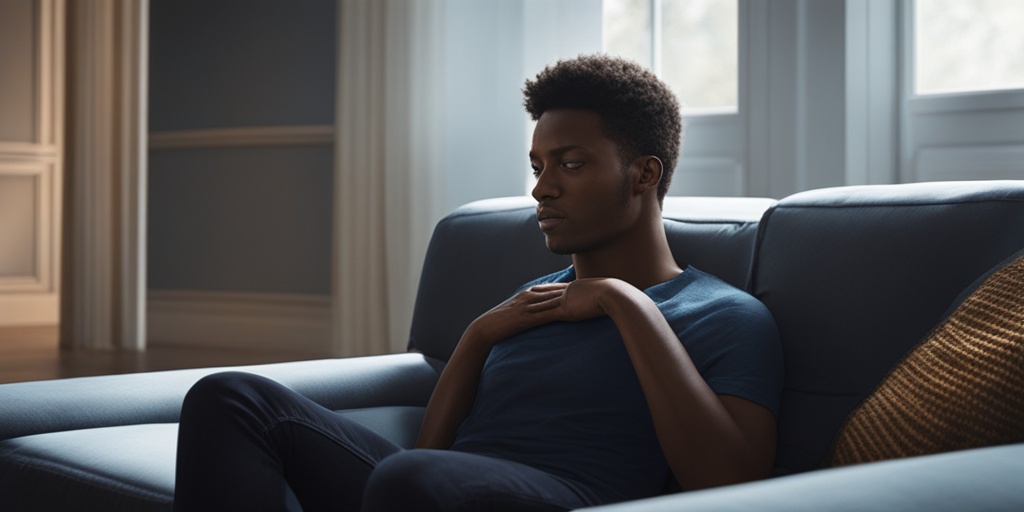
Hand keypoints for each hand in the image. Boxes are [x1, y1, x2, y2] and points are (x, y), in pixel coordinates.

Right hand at [464, 278, 622, 345]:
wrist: (486, 328)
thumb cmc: (503, 323)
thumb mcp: (520, 314)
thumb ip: (535, 312)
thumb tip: (549, 314)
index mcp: (531, 293)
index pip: (556, 287)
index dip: (573, 285)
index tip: (589, 282)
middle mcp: (531, 295)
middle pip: (559, 288)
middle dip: (578, 287)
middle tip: (596, 283)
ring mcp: (529, 305)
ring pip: (555, 298)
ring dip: (572, 297)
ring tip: (591, 295)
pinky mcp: (527, 316)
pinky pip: (546, 312)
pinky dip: (559, 311)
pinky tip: (572, 311)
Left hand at [526, 278, 617, 322]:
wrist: (615, 295)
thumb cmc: (616, 296)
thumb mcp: (606, 294)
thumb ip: (601, 297)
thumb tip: (605, 299)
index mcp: (575, 287)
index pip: (556, 288)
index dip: (544, 288)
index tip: (535, 288)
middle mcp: (567, 291)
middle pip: (544, 293)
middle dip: (531, 295)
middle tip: (519, 294)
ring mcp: (564, 300)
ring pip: (542, 304)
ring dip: (529, 308)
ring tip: (518, 309)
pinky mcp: (564, 311)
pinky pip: (546, 315)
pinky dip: (535, 318)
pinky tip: (526, 321)